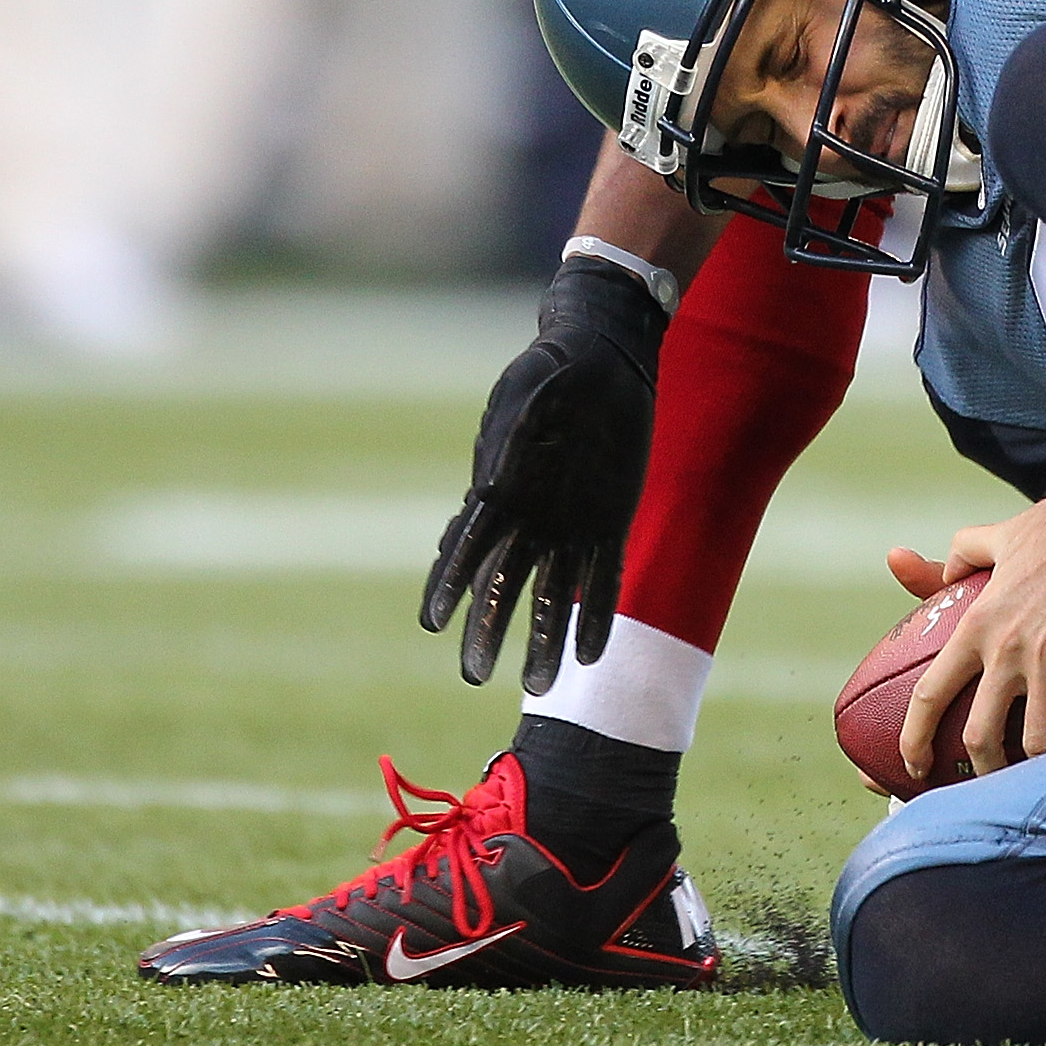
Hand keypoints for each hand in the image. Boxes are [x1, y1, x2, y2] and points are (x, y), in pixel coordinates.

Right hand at [419, 257, 668, 693]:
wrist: (606, 358)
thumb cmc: (554, 371)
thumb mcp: (527, 393)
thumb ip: (509, 438)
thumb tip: (486, 488)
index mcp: (501, 493)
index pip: (466, 550)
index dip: (447, 585)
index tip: (433, 622)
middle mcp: (532, 520)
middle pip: (504, 587)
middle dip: (487, 631)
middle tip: (474, 676)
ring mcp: (572, 527)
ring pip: (554, 597)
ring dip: (545, 641)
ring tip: (539, 688)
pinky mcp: (612, 525)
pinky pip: (606, 581)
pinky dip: (597, 618)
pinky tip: (592, 656)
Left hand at [895, 433, 1045, 778]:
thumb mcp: (999, 536)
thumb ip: (960, 554)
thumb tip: (929, 565)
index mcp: (978, 624)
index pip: (929, 695)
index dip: (915, 739)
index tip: (914, 763)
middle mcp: (1007, 649)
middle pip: (980, 736)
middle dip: (985, 767)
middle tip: (995, 774)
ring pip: (1034, 743)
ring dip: (1039, 762)